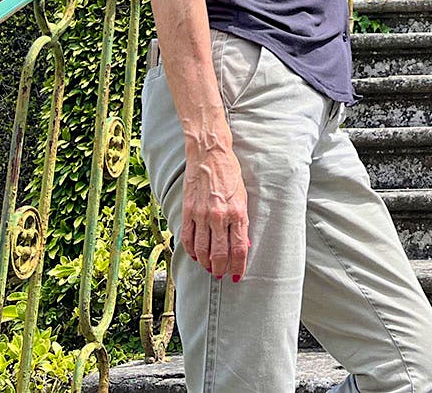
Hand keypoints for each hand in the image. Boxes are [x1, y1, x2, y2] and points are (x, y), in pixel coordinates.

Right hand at [182, 147, 249, 281]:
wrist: (209, 155)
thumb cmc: (229, 174)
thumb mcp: (243, 197)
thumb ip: (242, 222)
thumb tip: (242, 245)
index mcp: (237, 213)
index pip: (239, 249)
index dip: (238, 267)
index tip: (237, 275)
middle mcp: (219, 216)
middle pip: (220, 254)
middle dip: (221, 270)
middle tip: (221, 275)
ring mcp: (201, 214)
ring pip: (202, 250)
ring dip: (206, 264)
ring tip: (209, 269)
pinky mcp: (188, 211)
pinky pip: (187, 238)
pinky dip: (191, 251)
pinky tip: (196, 256)